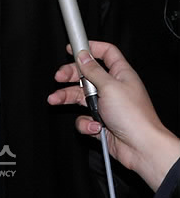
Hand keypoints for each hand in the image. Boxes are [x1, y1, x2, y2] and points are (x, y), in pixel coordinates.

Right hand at [47, 40, 179, 190]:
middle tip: (59, 77)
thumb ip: (93, 70)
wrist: (141, 149)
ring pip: (80, 96)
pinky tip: (94, 125)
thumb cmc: (134, 116)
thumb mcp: (110, 86)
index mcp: (120, 74)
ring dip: (67, 97)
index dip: (89, 48)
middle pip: (86, 74)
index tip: (73, 48)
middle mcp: (112, 88)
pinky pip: (84, 118)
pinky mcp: (100, 122)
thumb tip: (82, 55)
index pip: (105, 53)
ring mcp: (106, 105)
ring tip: (56, 99)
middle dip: (70, 75)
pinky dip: (85, 123)